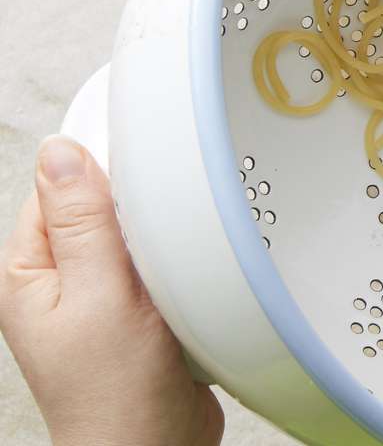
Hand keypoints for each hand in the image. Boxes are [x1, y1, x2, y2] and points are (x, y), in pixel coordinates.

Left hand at [1, 135, 223, 445]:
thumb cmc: (117, 392)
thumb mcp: (99, 295)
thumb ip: (81, 223)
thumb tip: (60, 153)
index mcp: (29, 272)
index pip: (58, 187)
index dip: (102, 168)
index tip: (145, 159)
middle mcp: (59, 281)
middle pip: (100, 206)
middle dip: (139, 204)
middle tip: (165, 222)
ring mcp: (99, 296)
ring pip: (135, 232)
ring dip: (164, 233)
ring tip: (177, 255)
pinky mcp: (138, 310)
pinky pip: (159, 261)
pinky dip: (180, 259)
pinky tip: (190, 273)